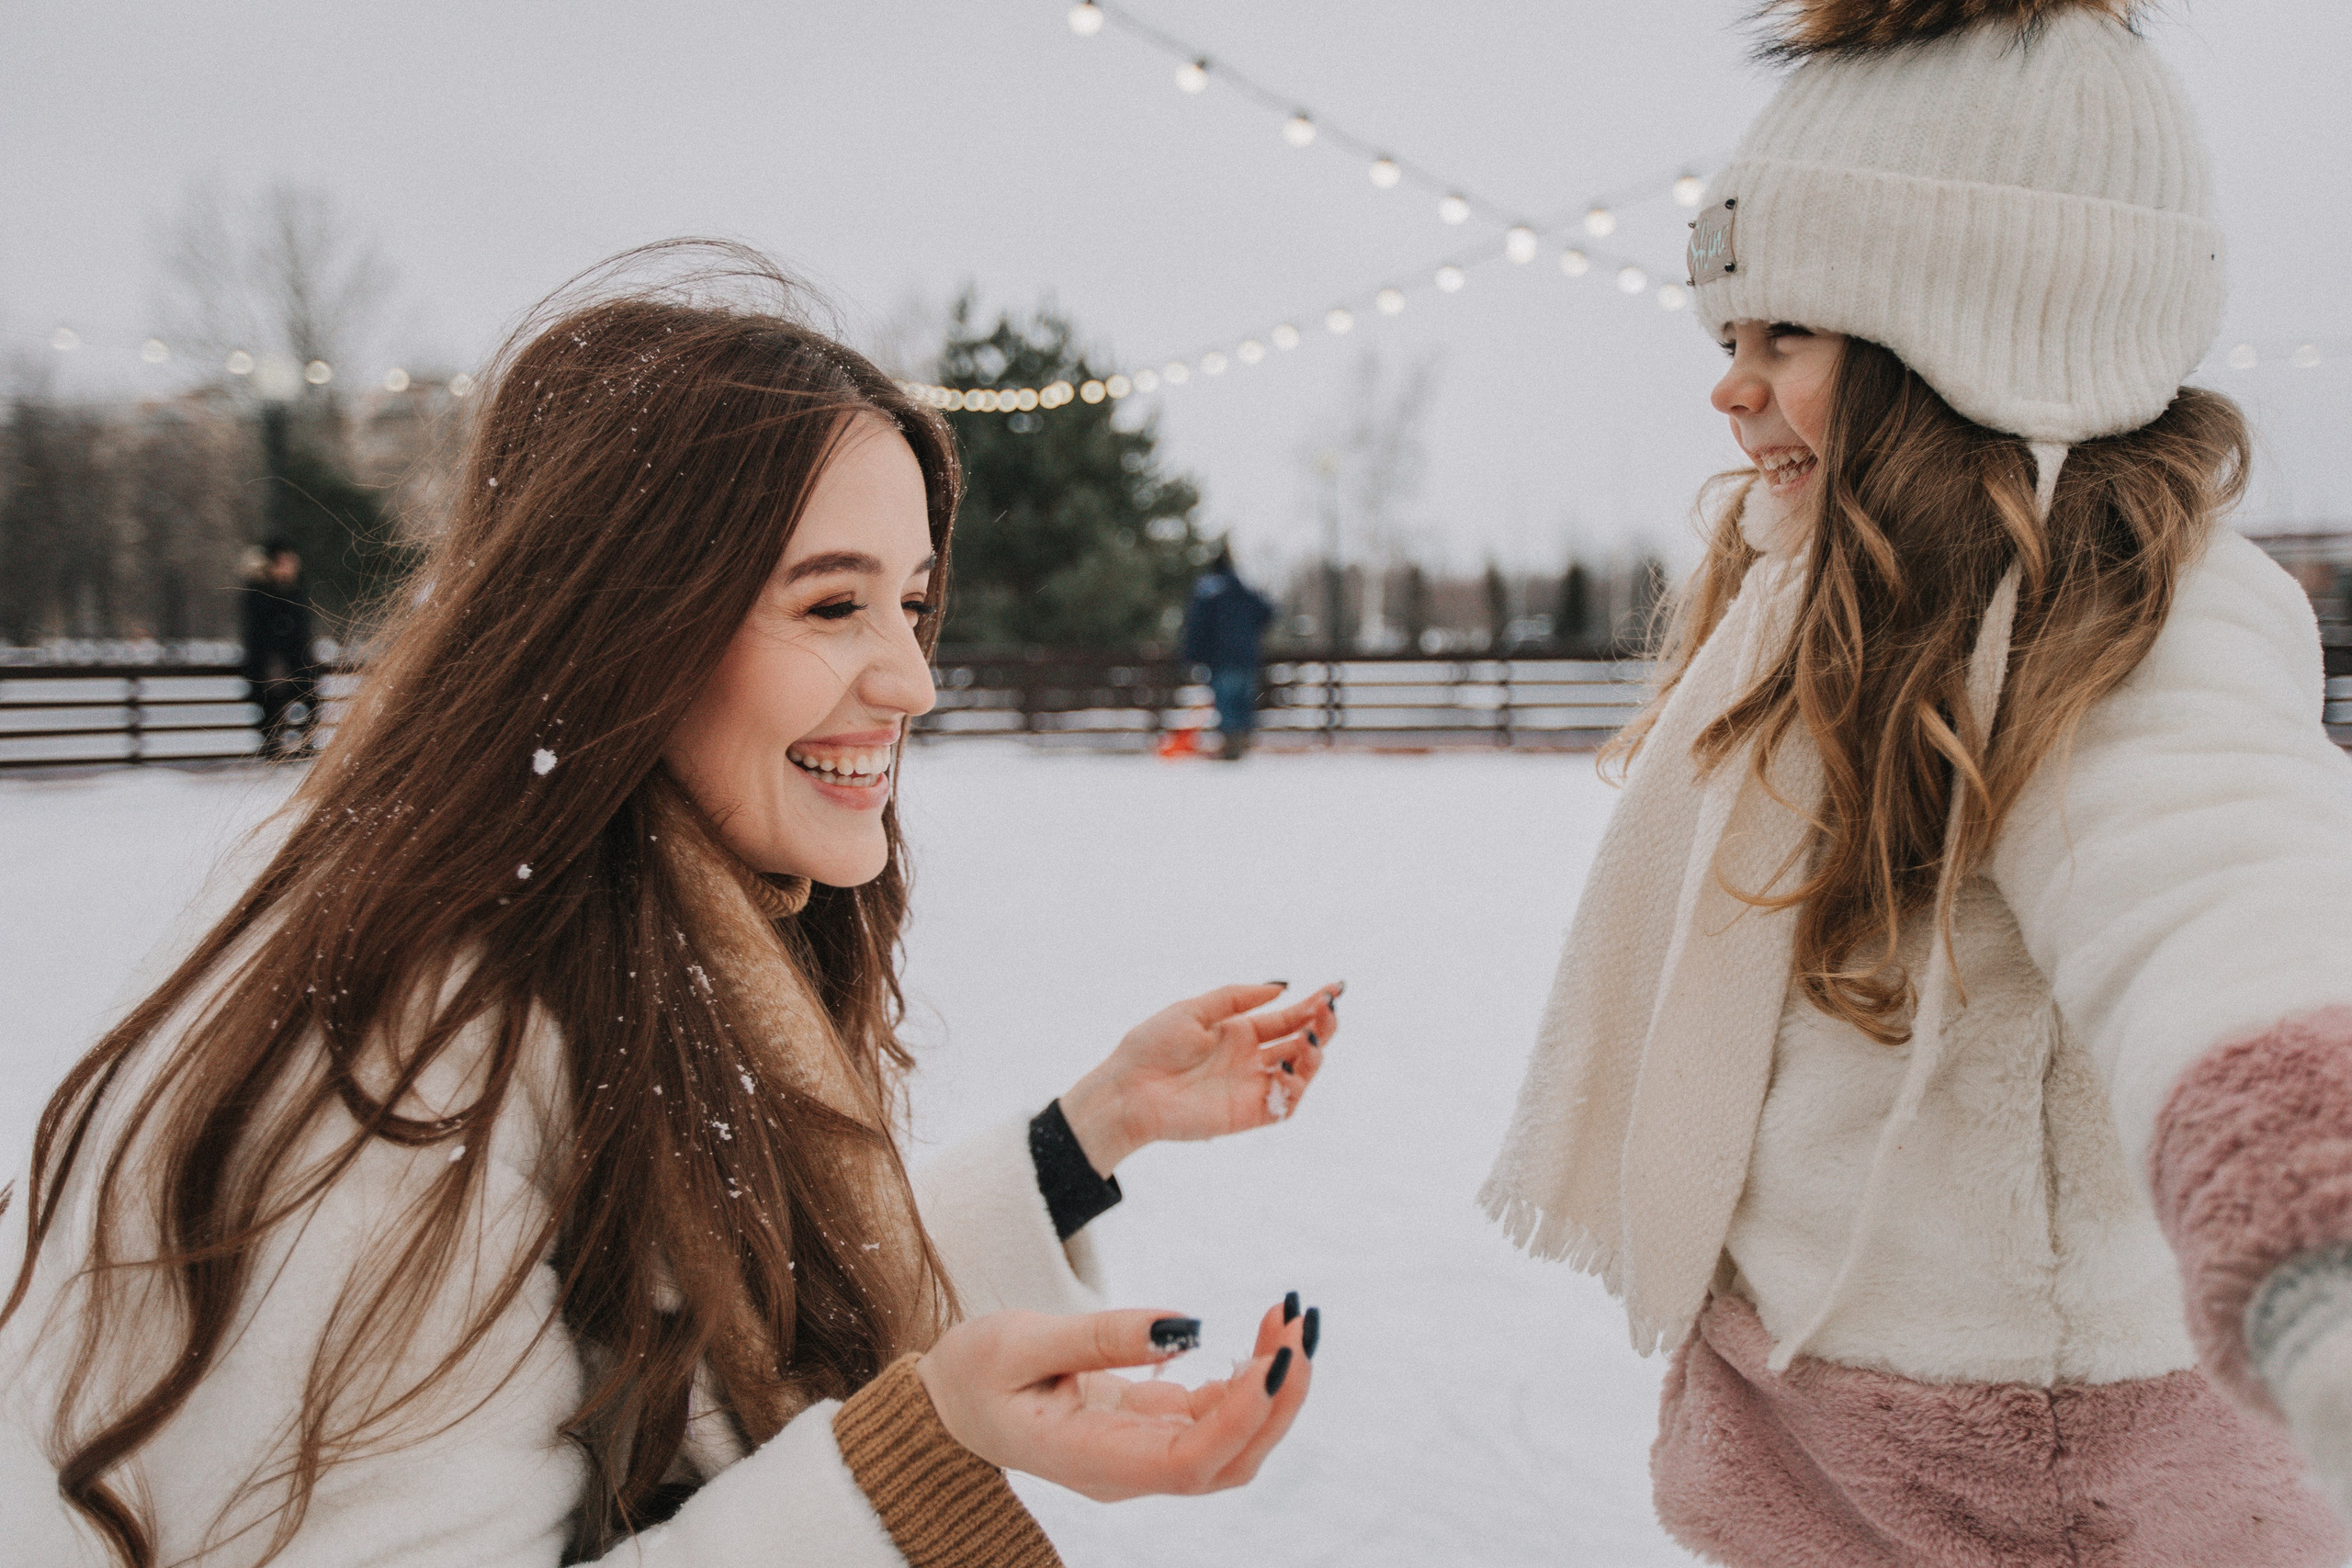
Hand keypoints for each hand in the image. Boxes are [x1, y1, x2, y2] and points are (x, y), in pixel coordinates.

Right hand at [916, 1299, 1312, 1500]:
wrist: (948, 1401)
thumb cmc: (972, 1373)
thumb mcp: (1020, 1342)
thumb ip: (1099, 1336)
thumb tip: (1184, 1326)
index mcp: (1094, 1462)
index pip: (1190, 1464)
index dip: (1243, 1418)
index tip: (1277, 1361)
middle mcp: (1129, 1470)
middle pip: (1230, 1461)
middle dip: (1280, 1398)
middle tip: (1303, 1322)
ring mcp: (1144, 1454)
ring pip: (1233, 1440)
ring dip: (1273, 1383)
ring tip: (1290, 1315)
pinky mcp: (1151, 1428)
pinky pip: (1216, 1415)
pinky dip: (1249, 1376)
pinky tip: (1262, 1335)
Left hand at [1059, 981, 1342, 1174]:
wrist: (1128, 1089)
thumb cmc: (1152, 1046)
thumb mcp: (1194, 1010)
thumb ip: (1237, 998)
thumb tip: (1281, 988)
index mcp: (1237, 1032)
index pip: (1286, 1018)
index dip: (1313, 1005)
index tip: (1334, 988)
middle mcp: (1249, 1058)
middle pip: (1300, 1042)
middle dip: (1321, 1025)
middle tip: (1330, 1009)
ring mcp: (1250, 1086)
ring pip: (1299, 1072)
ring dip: (1314, 1054)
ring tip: (1314, 1038)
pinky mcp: (1248, 1113)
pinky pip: (1285, 1103)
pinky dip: (1297, 1087)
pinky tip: (1292, 1068)